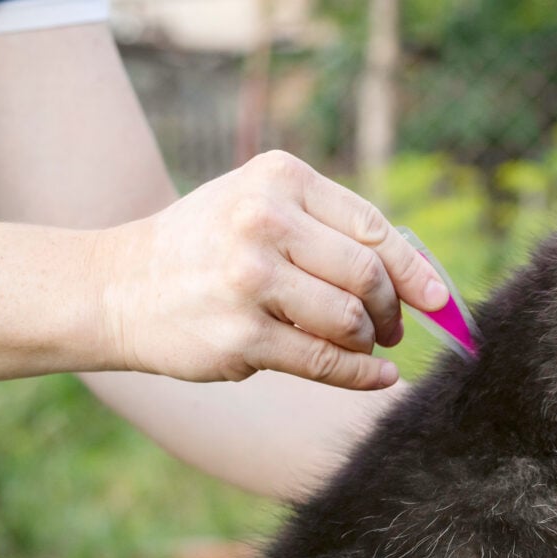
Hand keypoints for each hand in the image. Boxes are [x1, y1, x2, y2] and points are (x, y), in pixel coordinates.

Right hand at [97, 151, 447, 388]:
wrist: (116, 287)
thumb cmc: (206, 247)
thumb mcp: (259, 207)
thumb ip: (330, 229)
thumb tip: (420, 278)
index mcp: (279, 179)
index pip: (372, 227)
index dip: (415, 270)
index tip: (439, 300)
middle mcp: (263, 221)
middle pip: (368, 275)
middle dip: (392, 310)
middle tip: (391, 329)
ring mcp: (250, 280)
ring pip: (350, 320)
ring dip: (369, 342)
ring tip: (365, 345)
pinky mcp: (241, 337)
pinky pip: (325, 362)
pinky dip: (362, 376)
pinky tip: (377, 378)